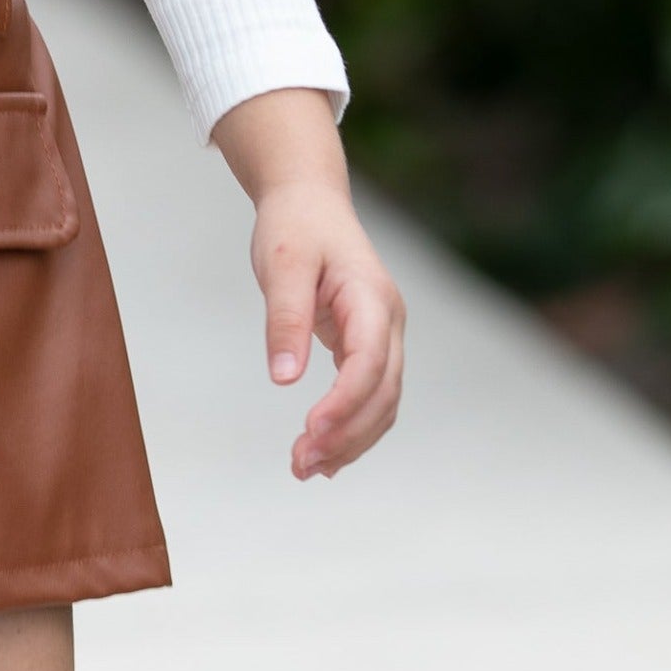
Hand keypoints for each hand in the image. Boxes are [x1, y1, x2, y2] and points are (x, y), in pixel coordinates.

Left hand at [210, 88, 406, 480]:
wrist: (309, 201)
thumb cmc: (294, 227)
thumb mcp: (282, 265)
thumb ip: (285, 320)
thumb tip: (284, 380)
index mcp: (372, 298)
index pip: (369, 363)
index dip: (344, 403)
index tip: (309, 432)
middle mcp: (389, 321)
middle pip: (382, 392)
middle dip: (346, 435)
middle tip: (299, 465)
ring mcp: (383, 335)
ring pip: (382, 402)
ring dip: (350, 440)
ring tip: (305, 469)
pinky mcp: (368, 345)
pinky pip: (370, 396)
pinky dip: (352, 429)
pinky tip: (324, 456)